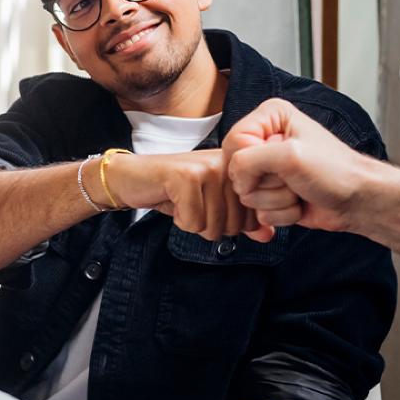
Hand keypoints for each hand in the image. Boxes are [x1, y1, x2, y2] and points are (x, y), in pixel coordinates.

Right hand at [103, 150, 256, 240]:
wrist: (132, 178)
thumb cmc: (172, 191)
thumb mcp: (211, 206)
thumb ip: (242, 220)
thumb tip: (267, 234)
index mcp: (237, 170)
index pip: (251, 217)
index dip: (229, 225)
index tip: (209, 208)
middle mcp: (226, 165)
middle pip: (233, 225)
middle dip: (209, 226)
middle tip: (192, 206)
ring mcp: (207, 168)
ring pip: (213, 225)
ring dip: (192, 223)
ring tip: (182, 202)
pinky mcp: (186, 177)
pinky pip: (193, 222)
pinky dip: (180, 220)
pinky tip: (172, 201)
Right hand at [221, 99, 376, 241]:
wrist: (357, 200)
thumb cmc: (337, 171)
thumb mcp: (291, 155)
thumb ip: (249, 159)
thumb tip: (233, 176)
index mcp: (270, 118)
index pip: (233, 141)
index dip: (250, 161)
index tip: (276, 164)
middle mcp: (266, 141)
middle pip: (238, 171)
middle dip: (267, 183)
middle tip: (291, 177)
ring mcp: (268, 170)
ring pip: (248, 195)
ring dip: (276, 199)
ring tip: (298, 189)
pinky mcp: (271, 195)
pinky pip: (259, 212)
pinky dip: (281, 213)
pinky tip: (299, 202)